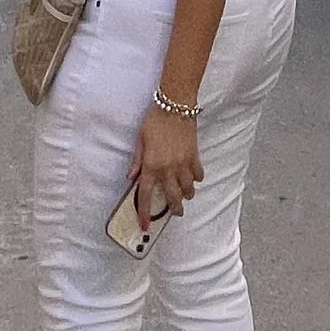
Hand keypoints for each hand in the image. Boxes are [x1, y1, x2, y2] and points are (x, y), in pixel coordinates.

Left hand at [135, 103, 201, 217]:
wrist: (175, 105)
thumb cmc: (155, 120)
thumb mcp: (140, 140)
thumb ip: (137, 161)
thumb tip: (131, 177)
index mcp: (151, 166)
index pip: (146, 195)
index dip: (145, 213)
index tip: (145, 224)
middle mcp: (168, 169)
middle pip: (172, 197)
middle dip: (174, 209)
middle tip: (175, 212)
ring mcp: (183, 163)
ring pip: (188, 189)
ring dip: (186, 195)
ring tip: (185, 196)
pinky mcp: (194, 156)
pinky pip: (198, 174)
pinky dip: (196, 179)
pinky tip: (193, 178)